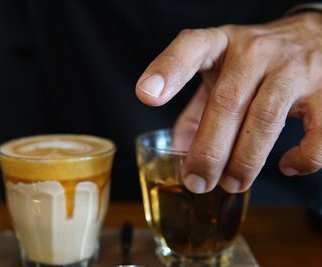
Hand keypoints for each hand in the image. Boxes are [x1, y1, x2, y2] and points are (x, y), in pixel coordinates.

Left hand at [135, 12, 321, 192]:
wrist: (313, 35)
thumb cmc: (255, 62)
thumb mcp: (220, 72)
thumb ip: (197, 108)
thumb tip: (177, 151)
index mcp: (221, 44)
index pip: (191, 47)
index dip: (168, 71)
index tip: (146, 96)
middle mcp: (256, 51)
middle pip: (226, 102)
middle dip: (208, 151)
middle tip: (197, 182)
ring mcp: (293, 68)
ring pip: (265, 119)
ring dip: (245, 161)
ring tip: (231, 185)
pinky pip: (316, 132)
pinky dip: (302, 158)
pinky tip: (286, 166)